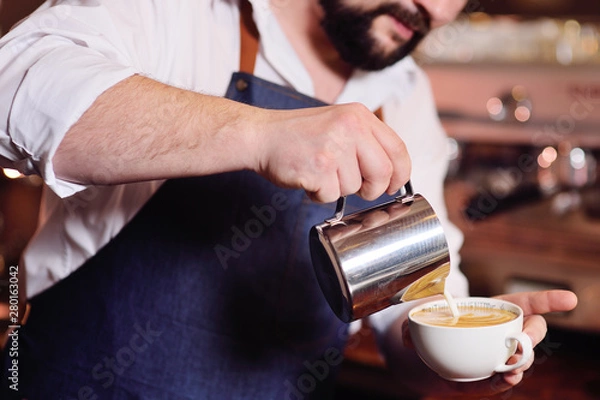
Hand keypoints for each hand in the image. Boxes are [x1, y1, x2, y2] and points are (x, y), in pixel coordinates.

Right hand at [251, 103, 410, 202]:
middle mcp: (350, 128)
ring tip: (319, 172)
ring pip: (354, 187)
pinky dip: (318, 195)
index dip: (400, 174)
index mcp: (359, 116)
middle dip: (373, 189)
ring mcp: (333, 147)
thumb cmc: (298, 135)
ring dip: (337, 189)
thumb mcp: (339, 123)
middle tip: (357, 188)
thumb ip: (365, 142)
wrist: (261, 135)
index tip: (393, 186)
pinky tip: (307, 178)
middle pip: (383, 173)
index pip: (398, 149)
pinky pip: (330, 196)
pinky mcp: (317, 168)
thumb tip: (391, 174)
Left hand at [396, 290, 577, 396]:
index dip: (548, 300)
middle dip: (533, 335)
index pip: (525, 303)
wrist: (423, 360)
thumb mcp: (420, 317)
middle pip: (532, 331)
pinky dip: (506, 381)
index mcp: (492, 310)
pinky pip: (503, 382)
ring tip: (511, 365)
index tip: (570, 300)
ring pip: (521, 360)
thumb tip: (410, 330)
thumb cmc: (430, 330)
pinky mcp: (489, 379)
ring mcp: (498, 357)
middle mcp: (502, 334)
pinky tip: (506, 377)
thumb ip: (414, 318)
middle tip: (522, 340)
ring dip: (520, 362)